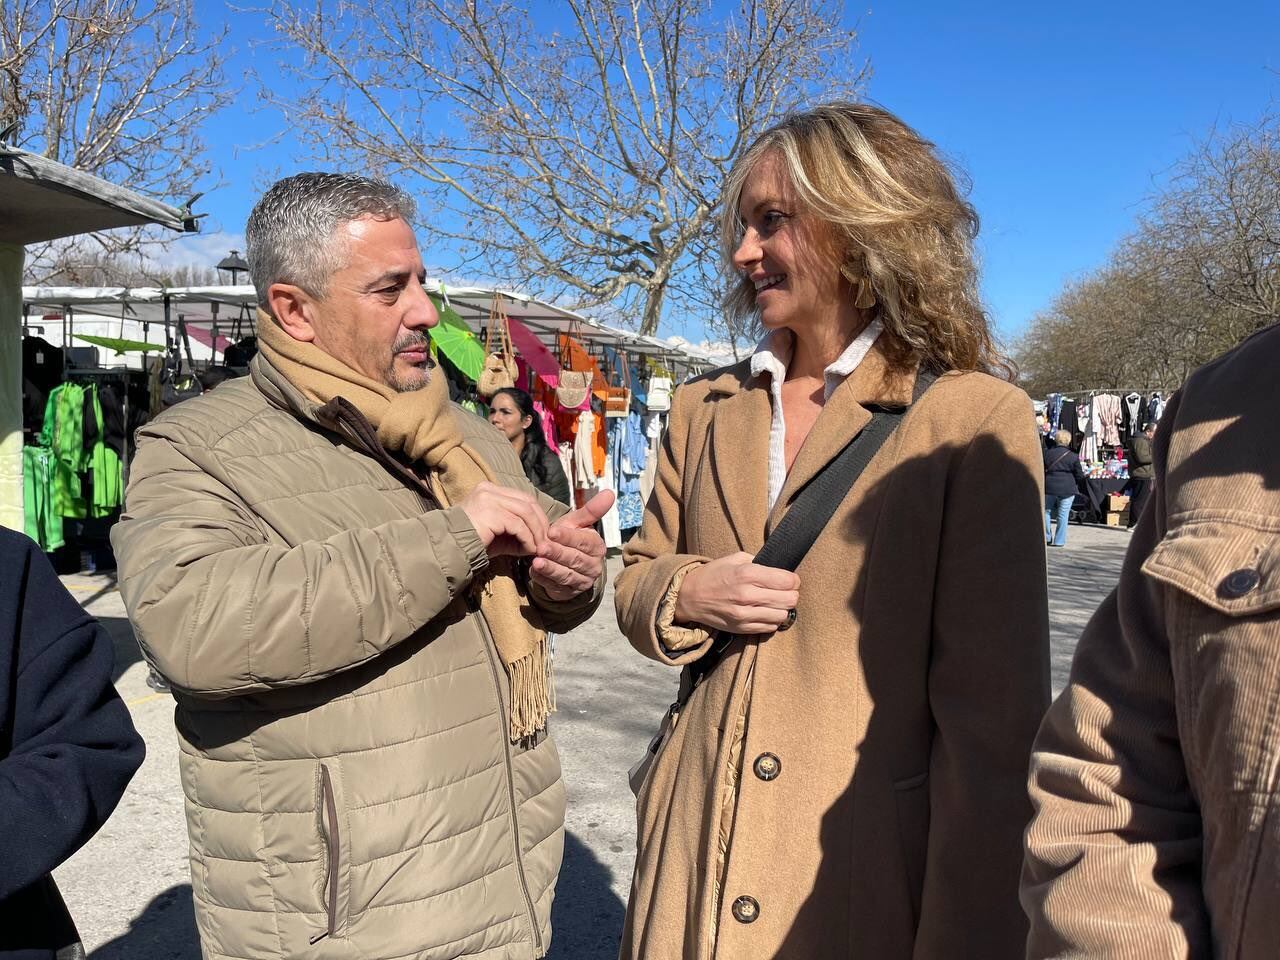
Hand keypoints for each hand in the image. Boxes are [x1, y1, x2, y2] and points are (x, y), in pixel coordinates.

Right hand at [459, 482, 548, 557]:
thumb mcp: (499, 532)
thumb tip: (541, 539)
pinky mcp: (490, 512)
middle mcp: (489, 490)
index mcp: (490, 489)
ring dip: (536, 532)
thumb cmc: (473, 541)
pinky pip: (518, 525)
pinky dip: (527, 538)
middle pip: (527, 502)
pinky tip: (528, 549)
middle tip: (546, 541)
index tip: (544, 533)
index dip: (538, 515)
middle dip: (541, 522)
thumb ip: (518, 530)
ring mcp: (489, 499)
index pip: (523, 497)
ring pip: (525, 512)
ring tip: (539, 548)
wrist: (449, 548)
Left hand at [530, 490, 613, 600]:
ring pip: (565, 575)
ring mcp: (582, 581)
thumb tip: (610, 492)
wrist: (564, 562)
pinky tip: (533, 572)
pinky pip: (556, 587)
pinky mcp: (569, 593)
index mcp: (597, 547)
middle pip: (574, 559)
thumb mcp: (578, 523)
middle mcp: (593, 566)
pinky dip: (544, 580)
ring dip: (550, 569)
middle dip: (557, 553)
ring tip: (536, 562)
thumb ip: (591, 510)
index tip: (552, 531)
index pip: (583, 542)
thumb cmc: (569, 538)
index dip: (568, 537)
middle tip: (542, 547)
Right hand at [673, 552, 799, 634]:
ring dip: (783, 609)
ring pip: (782, 616)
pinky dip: (772, 620)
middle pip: (789, 599)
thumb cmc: (713, 575)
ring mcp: (744, 614)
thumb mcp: (734, 559)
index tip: (791, 580)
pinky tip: (766, 613)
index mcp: (747, 574)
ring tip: (776, 603)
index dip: (794, 580)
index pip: (787, 581)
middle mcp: (747, 595)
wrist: (689, 597)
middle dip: (792, 594)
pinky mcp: (741, 628)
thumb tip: (777, 568)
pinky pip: (770, 627)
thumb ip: (757, 561)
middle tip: (786, 592)